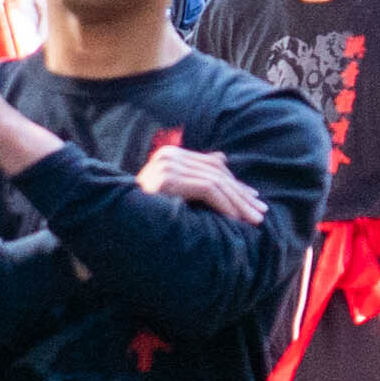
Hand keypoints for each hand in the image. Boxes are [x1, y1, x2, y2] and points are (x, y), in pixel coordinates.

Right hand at [130, 139, 267, 224]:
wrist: (118, 225)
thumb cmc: (148, 214)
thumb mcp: (176, 192)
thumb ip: (196, 176)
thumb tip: (222, 158)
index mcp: (170, 155)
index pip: (213, 166)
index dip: (236, 184)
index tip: (254, 200)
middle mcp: (168, 156)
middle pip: (216, 173)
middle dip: (241, 195)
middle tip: (260, 213)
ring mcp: (166, 166)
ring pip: (215, 182)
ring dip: (238, 203)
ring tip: (254, 220)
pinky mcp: (167, 180)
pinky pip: (207, 190)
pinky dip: (225, 205)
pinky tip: (235, 221)